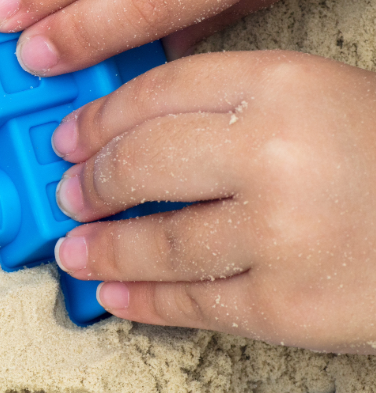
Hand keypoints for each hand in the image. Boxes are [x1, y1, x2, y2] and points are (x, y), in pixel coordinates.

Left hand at [49, 51, 375, 353]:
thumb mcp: (323, 96)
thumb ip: (238, 101)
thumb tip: (134, 128)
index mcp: (285, 84)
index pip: (157, 94)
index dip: (99, 118)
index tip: (69, 136)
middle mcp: (275, 153)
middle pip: (143, 164)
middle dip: (92, 181)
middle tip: (70, 191)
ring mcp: (281, 235)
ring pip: (158, 242)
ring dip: (103, 248)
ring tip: (74, 247)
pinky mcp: (290, 308)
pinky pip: (194, 304)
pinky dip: (142, 300)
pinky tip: (112, 294)